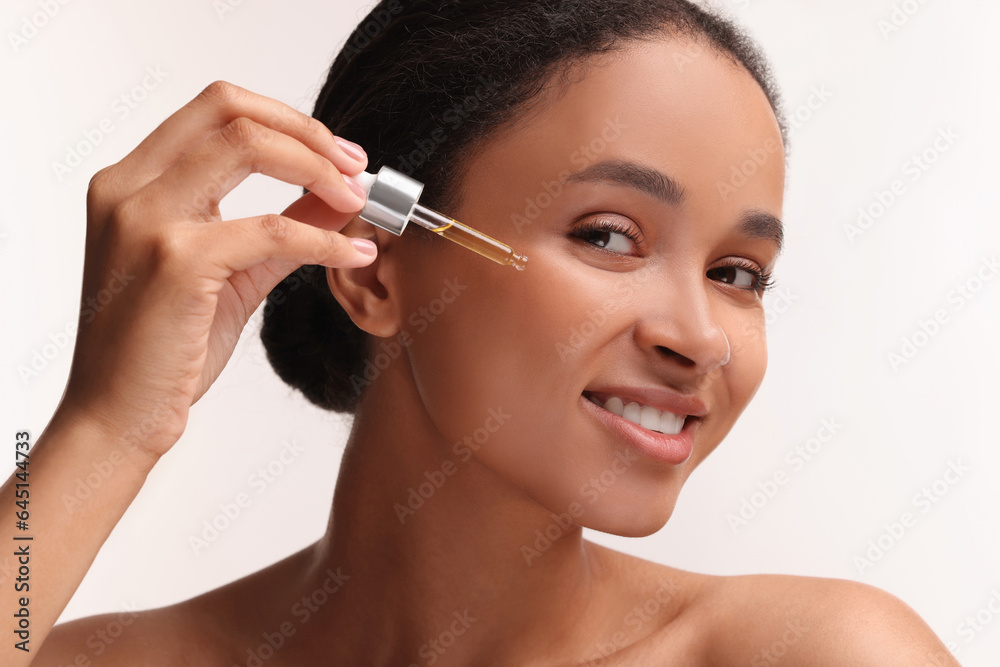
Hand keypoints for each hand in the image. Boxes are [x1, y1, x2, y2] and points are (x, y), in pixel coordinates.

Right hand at [59, 80, 374, 462]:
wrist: (117, 416)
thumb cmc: (164, 349)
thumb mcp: (233, 273)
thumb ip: (283, 229)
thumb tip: (340, 199)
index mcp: (131, 182)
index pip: (216, 108)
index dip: (288, 121)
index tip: (338, 154)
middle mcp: (129, 187)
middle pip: (231, 110)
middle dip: (309, 132)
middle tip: (357, 169)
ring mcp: (147, 218)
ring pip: (249, 146)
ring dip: (320, 169)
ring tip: (359, 202)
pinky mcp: (176, 260)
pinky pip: (274, 229)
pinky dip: (325, 239)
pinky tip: (353, 255)